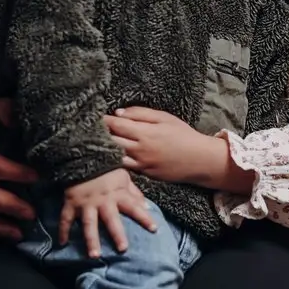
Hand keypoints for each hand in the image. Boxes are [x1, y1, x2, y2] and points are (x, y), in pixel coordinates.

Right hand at [58, 168, 157, 257]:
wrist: (83, 155)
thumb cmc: (106, 169)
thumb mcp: (124, 178)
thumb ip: (135, 193)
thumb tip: (148, 207)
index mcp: (117, 194)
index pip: (134, 207)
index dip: (144, 218)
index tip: (154, 229)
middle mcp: (102, 201)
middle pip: (111, 220)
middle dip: (117, 234)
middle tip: (123, 249)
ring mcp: (85, 203)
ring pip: (89, 224)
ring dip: (91, 240)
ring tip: (94, 256)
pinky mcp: (71, 203)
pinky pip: (66, 218)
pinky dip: (62, 231)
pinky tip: (62, 243)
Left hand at [106, 107, 230, 186]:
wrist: (199, 160)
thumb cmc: (183, 135)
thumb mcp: (164, 118)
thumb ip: (140, 113)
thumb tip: (118, 113)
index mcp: (144, 133)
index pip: (116, 125)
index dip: (103, 121)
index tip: (94, 117)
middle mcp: (139, 150)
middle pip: (111, 142)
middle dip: (99, 135)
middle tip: (90, 129)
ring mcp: (140, 165)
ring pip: (114, 158)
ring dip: (104, 150)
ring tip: (97, 144)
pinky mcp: (144, 175)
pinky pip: (124, 167)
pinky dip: (115, 161)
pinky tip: (110, 156)